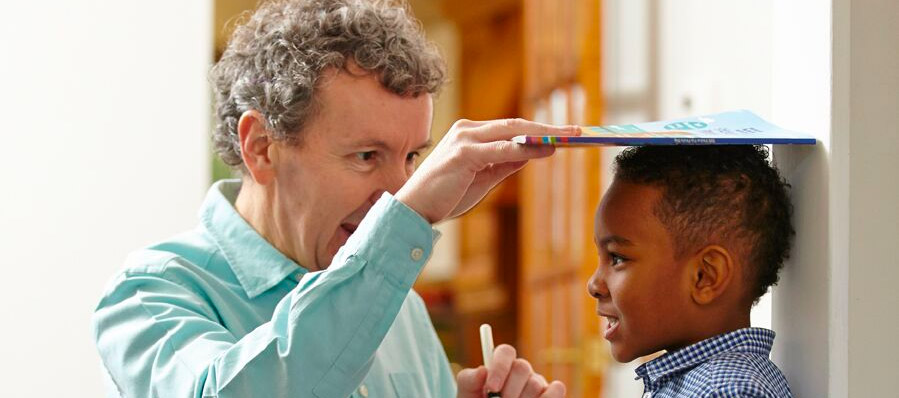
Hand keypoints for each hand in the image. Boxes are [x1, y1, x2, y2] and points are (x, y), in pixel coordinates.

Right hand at [396, 118, 578, 222]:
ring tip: (568, 137)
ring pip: (512, 132)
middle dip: (548, 127)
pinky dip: (524, 149)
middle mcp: (468, 130)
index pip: (512, 127)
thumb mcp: (482, 179)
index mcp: (471, 135)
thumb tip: (532, 153)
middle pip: (516, 124)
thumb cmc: (445, 195)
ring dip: (542, 135)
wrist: (414, 210)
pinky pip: (501, 149)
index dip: (540, 129)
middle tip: (577, 131)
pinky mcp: (463, 154)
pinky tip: (544, 150)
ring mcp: (464, 139)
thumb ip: (504, 164)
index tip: (565, 133)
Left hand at [456, 344, 565, 397]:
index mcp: (501, 364)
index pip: (505, 352)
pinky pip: (556, 390)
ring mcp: (537, 383)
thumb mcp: (467, 395)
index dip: (499, 368)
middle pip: (522, 367)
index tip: (492, 388)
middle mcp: (521, 371)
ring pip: (535, 383)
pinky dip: (548, 397)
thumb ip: (469, 381)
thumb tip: (482, 370)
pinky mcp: (551, 395)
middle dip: (509, 390)